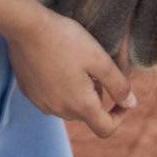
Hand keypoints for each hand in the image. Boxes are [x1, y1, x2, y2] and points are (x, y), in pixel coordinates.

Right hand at [5, 4, 136, 137]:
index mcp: (80, 105)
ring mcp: (41, 103)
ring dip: (77, 92)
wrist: (26, 27)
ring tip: (76, 63)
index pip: (106, 129)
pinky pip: (51, 97)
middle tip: (96, 69)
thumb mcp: (99, 59)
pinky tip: (57, 63)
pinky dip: (59, 87)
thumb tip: (130, 103)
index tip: (122, 100)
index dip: (119, 117)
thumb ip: (118, 84)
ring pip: (68, 106)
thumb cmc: (65, 40)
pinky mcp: (29, 92)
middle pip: (86, 115)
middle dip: (96, 97)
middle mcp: (59, 110)